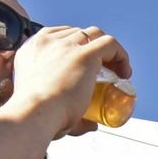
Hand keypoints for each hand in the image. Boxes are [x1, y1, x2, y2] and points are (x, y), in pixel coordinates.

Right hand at [9, 25, 131, 137]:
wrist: (33, 115)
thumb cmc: (35, 117)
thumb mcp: (44, 107)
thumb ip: (65, 115)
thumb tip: (92, 125)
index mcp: (31, 50)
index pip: (58, 37)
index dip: (76, 47)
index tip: (86, 65)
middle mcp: (47, 42)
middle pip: (78, 34)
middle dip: (93, 47)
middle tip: (104, 71)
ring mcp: (66, 46)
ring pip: (95, 35)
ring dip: (108, 50)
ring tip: (118, 73)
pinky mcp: (85, 54)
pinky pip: (109, 43)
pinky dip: (121, 54)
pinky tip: (125, 72)